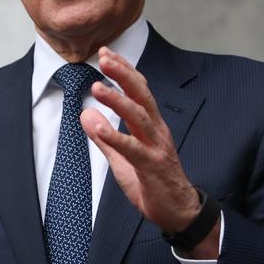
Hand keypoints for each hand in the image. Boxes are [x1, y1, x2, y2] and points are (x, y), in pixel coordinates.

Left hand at [80, 47, 218, 257]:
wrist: (178, 210)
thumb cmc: (152, 182)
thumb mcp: (123, 157)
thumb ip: (104, 136)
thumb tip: (85, 113)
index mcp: (151, 124)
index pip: (139, 90)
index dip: (124, 70)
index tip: (106, 53)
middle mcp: (156, 130)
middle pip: (142, 95)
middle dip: (123, 74)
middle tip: (104, 57)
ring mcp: (156, 147)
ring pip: (138, 117)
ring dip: (117, 100)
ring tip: (97, 87)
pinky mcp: (152, 166)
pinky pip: (133, 149)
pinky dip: (115, 137)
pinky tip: (99, 128)